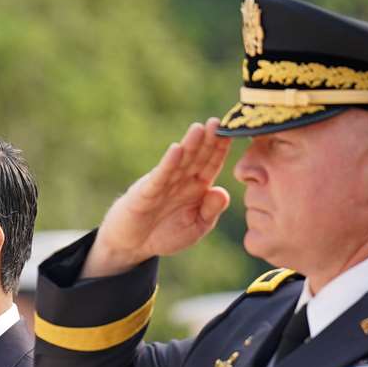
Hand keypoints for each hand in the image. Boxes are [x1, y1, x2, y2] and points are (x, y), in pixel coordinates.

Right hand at [83, 119, 231, 277]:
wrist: (133, 244)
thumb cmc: (166, 234)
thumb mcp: (195, 227)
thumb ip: (210, 211)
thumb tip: (223, 192)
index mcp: (197, 187)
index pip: (212, 163)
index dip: (221, 148)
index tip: (233, 132)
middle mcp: (181, 180)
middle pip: (197, 156)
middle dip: (208, 140)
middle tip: (218, 122)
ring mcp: (164, 183)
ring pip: (180, 162)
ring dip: (189, 145)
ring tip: (199, 128)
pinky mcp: (146, 192)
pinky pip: (160, 176)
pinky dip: (169, 163)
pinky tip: (176, 150)